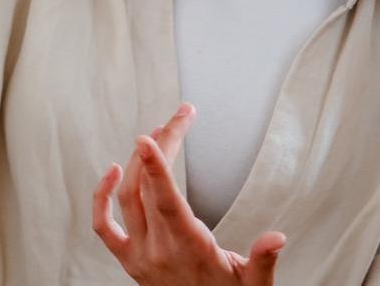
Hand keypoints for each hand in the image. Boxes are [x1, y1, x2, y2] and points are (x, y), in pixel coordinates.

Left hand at [93, 104, 285, 285]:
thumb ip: (263, 261)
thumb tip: (277, 239)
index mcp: (189, 249)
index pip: (166, 201)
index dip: (156, 167)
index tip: (149, 137)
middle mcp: (158, 250)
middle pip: (148, 187)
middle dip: (163, 145)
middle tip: (179, 118)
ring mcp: (139, 254)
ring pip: (127, 198)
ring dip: (138, 163)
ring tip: (156, 136)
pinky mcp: (128, 259)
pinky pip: (103, 226)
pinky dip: (102, 197)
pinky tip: (114, 171)